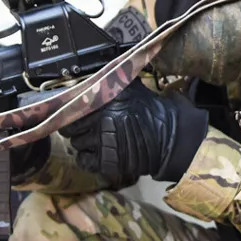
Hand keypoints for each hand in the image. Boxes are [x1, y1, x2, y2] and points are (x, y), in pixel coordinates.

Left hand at [65, 82, 208, 189]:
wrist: (170, 137)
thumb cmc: (152, 110)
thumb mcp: (132, 87)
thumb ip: (113, 81)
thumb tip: (95, 78)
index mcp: (103, 100)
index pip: (72, 107)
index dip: (72, 111)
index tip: (75, 113)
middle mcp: (98, 120)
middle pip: (71, 128)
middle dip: (76, 128)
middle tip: (86, 128)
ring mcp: (101, 142)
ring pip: (76, 144)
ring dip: (84, 143)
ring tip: (96, 141)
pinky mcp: (105, 161)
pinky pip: (83, 161)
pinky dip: (87, 159)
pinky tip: (96, 154)